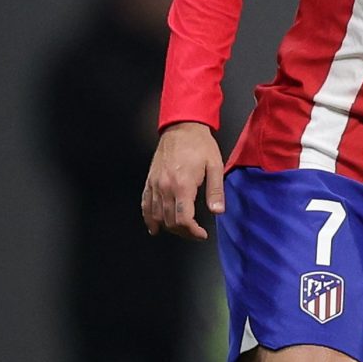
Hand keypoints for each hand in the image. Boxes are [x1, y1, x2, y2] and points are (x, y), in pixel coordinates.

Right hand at [143, 122, 225, 239]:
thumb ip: (216, 190)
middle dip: (183, 232)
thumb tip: (217, 211)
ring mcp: (155, 184)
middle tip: (195, 232)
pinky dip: (148, 218)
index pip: (183, 219)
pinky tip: (154, 227)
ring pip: (156, 215)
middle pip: (169, 221)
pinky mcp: (150, 181)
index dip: (192, 232)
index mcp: (183, 185)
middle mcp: (165, 187)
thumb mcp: (215, 165)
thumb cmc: (200, 145)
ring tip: (181, 230)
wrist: (182, 127)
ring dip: (168, 227)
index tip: (202, 234)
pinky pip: (145, 204)